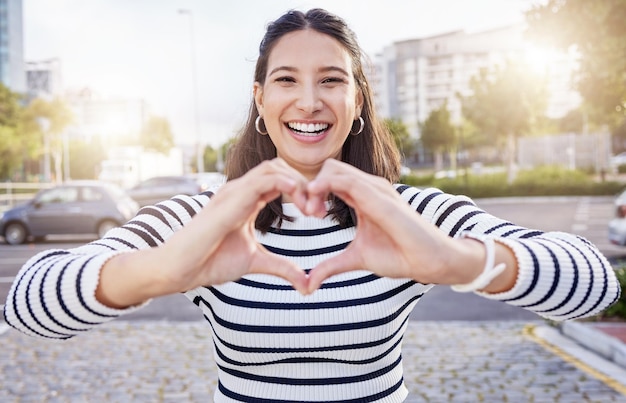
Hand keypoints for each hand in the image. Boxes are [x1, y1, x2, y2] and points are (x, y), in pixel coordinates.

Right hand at [155, 158, 310, 294]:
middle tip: (320, 211)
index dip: (304, 193)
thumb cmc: (211, 261)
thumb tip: (306, 284)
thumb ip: (282, 267)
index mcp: (247, 200)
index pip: (281, 181)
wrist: (182, 268)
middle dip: (305, 185)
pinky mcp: (230, 199)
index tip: (320, 214)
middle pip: (281, 168)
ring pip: (273, 168)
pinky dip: (284, 183)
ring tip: (311, 207)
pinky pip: (261, 179)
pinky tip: (298, 196)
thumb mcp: (256, 262)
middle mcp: (240, 190)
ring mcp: (234, 191)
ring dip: (298, 184)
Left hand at [303, 159, 468, 292]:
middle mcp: (368, 187)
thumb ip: (331, 266)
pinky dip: (326, 187)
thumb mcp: (356, 259)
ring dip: (315, 187)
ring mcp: (375, 189)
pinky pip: (348, 181)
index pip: (329, 179)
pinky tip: (318, 209)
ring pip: (334, 169)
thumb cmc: (399, 255)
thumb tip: (308, 284)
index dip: (312, 192)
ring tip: (312, 213)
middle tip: (306, 212)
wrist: (428, 260)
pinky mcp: (380, 198)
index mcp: (362, 196)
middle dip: (309, 185)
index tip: (306, 214)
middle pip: (328, 167)